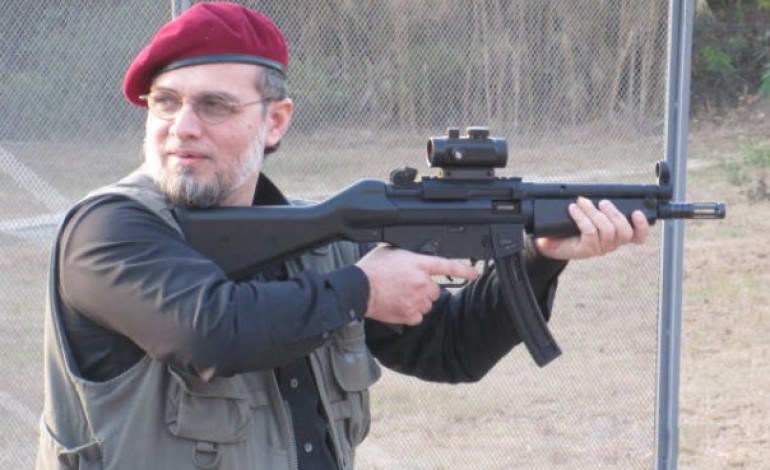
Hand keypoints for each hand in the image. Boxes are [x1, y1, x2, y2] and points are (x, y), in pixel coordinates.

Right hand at [355, 245, 477, 324]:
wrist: (358, 289)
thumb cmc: (371, 269)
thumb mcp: (391, 252)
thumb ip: (408, 255)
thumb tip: (413, 258)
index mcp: (419, 264)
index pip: (448, 266)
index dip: (465, 270)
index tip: (474, 274)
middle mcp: (422, 282)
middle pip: (435, 289)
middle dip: (424, 289)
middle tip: (407, 286)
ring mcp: (417, 300)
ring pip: (427, 304)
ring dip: (418, 301)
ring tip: (399, 295)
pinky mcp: (410, 315)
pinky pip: (417, 316)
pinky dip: (410, 313)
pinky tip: (398, 305)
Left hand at [535, 197, 649, 259]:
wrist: (553, 241)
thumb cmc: (573, 226)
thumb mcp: (590, 214)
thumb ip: (600, 207)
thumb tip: (601, 194)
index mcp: (617, 235)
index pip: (638, 236)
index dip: (642, 226)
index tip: (637, 212)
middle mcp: (612, 243)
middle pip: (624, 231)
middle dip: (615, 213)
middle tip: (603, 202)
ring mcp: (600, 248)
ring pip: (607, 230)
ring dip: (595, 213)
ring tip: (582, 202)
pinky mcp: (587, 249)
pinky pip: (589, 232)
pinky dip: (582, 217)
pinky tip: (574, 209)